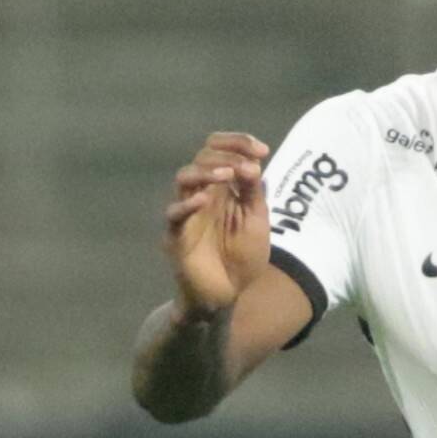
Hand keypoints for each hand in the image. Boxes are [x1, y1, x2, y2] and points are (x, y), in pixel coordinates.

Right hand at [160, 131, 272, 315]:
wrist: (230, 295)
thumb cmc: (242, 257)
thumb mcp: (256, 219)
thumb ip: (253, 191)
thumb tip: (253, 161)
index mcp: (222, 187)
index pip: (220, 149)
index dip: (239, 142)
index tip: (262, 150)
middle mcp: (202, 193)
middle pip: (203, 156)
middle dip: (228, 154)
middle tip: (248, 166)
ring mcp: (188, 213)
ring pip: (183, 177)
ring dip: (205, 170)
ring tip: (227, 175)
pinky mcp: (176, 236)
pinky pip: (174, 214)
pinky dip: (187, 204)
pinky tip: (204, 200)